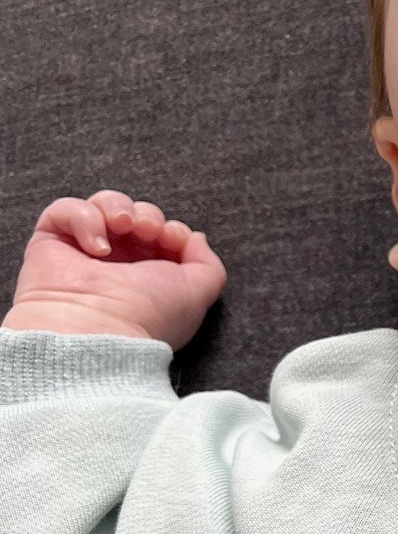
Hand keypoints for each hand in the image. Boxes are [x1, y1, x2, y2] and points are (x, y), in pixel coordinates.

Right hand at [4, 190, 226, 347]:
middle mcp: (117, 263)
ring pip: (103, 204)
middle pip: (135, 214)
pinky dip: (85, 217)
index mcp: (149, 276)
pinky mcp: (51, 242)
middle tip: (148, 231)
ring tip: (123, 227)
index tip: (172, 238)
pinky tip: (96, 247)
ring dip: (118, 207)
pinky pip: (66, 209)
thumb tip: (195, 237)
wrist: (99, 329)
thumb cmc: (147, 316)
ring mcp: (83, 251)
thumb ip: (208, 264)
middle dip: (147, 215)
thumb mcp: (198, 293)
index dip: (170, 228)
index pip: (162, 233)